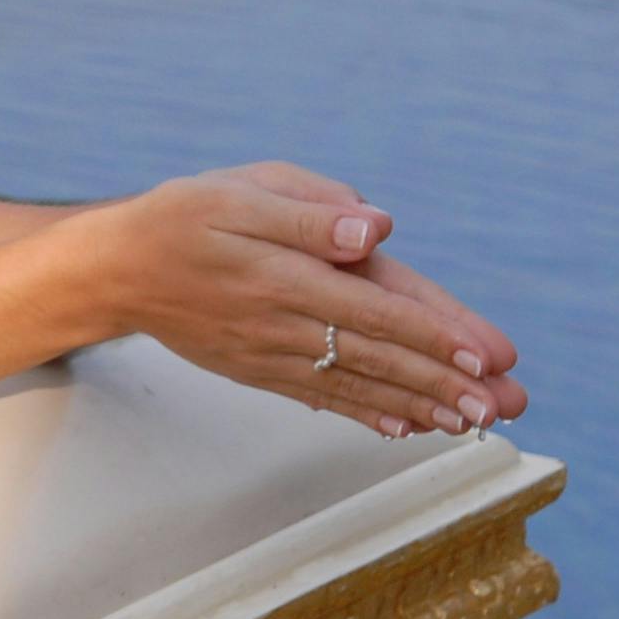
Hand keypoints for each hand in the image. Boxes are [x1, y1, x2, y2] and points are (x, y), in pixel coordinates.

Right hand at [90, 164, 526, 439]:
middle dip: (447, 382)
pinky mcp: (259, 369)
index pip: (376, 306)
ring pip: (357, 384)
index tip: (487, 355)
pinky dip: (367, 414)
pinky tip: (406, 429)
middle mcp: (282, 322)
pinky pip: (322, 397)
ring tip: (475, 424)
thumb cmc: (183, 215)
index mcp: (285, 272)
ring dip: (420, 405)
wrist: (112, 270)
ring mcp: (270, 353)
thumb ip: (309, 211)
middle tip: (506, 405)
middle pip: (379, 355)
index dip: (434, 333)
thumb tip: (376, 228)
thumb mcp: (241, 189)